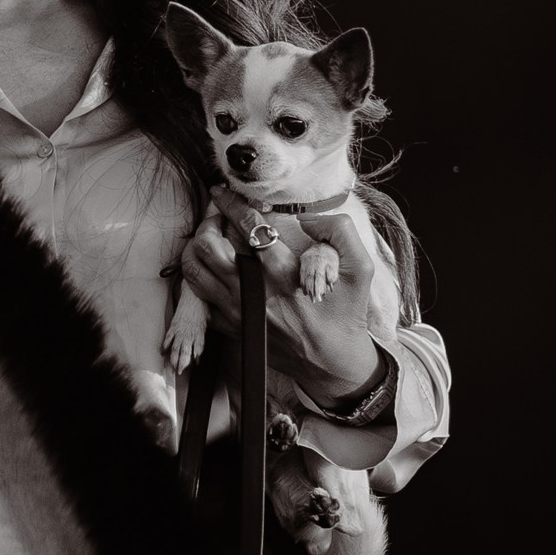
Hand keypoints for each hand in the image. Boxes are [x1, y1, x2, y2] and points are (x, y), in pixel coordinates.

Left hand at [176, 214, 382, 404]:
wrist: (333, 362)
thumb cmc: (345, 312)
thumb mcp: (360, 268)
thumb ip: (341, 232)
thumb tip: (308, 216)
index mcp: (285, 271)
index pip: (249, 226)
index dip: (232, 203)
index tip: (224, 192)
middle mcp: (256, 290)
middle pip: (209, 246)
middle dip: (208, 222)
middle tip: (216, 216)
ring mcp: (239, 310)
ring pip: (195, 270)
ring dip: (196, 248)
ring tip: (209, 238)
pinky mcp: (231, 327)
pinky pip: (200, 298)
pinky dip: (200, 279)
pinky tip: (212, 270)